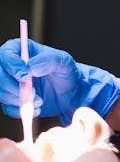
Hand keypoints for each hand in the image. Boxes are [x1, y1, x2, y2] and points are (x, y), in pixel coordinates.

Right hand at [0, 39, 119, 124]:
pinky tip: (37, 107)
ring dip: (19, 100)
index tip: (25, 76)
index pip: (6, 54)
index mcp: (23, 50)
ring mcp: (10, 83)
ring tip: (39, 100)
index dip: (12, 65)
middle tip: (32, 93)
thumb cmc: (66, 73)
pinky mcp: (11, 100)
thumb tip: (31, 66)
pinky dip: (21, 110)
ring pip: (0, 92)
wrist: (70, 95)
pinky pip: (7, 107)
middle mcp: (12, 66)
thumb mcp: (64, 62)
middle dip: (12, 87)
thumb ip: (49, 60)